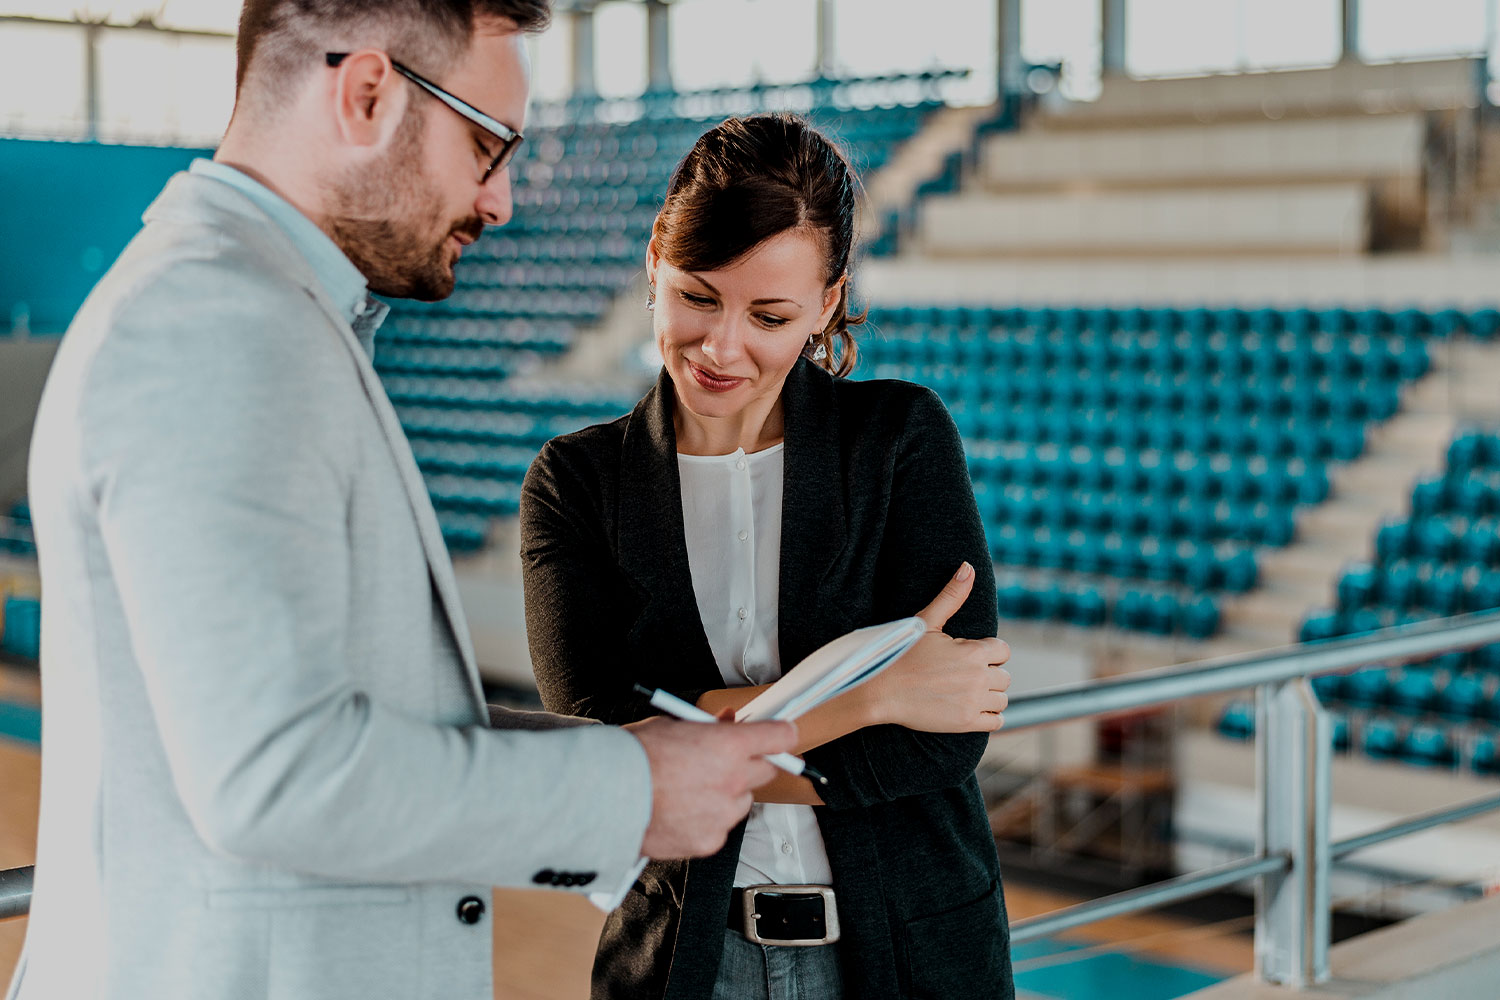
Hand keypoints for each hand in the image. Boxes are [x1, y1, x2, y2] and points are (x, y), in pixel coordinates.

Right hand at [625, 715, 797, 858]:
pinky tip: (681, 811)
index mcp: (727, 746)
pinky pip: (721, 826)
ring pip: (742, 801)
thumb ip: (707, 728)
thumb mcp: (673, 725)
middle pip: (766, 770)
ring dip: (727, 794)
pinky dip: (708, 819)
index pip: (780, 737)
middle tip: (725, 760)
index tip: (783, 734)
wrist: (604, 798)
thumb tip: (726, 724)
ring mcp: (723, 813)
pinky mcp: (710, 840)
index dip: (782, 733)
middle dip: (750, 763)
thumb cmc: (632, 758)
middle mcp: (732, 780)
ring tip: (691, 789)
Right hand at [861, 562, 1010, 732]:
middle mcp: (979, 677)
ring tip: (966, 691)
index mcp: (974, 651)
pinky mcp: (966, 723)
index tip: (968, 656)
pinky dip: (990, 716)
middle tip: (964, 674)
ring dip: (990, 695)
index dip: (987, 652)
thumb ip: (952, 596)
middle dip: (988, 674)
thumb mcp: (926, 622)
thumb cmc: (901, 654)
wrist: (879, 690)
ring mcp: (974, 702)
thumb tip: (968, 567)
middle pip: (1004, 676)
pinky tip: (971, 708)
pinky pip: (997, 721)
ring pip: (1002, 698)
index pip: (1003, 651)